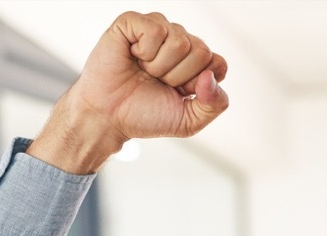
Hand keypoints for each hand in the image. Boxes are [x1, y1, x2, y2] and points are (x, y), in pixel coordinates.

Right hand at [28, 12, 228, 173]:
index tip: (177, 94)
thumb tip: (210, 77)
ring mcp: (158, 29)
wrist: (108, 117)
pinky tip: (133, 57)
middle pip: (201, 51)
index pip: (218, 63)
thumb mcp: (188, 121)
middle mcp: (180, 41)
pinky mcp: (134, 22)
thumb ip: (214, 105)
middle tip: (156, 83)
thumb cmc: (144, 115)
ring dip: (159, 67)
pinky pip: (156, 29)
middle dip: (177, 77)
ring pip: (180, 41)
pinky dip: (144, 51)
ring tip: (143, 71)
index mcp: (195, 62)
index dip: (197, 85)